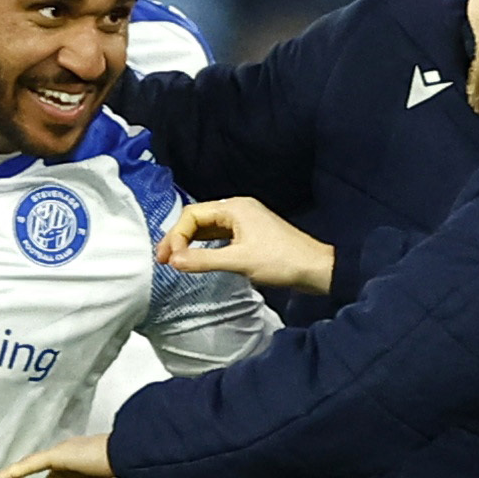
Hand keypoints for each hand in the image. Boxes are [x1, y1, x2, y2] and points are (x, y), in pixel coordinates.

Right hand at [156, 197, 334, 293]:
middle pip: (197, 219)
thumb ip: (204, 260)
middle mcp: (237, 209)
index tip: (168, 258)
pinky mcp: (249, 235)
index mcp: (234, 208)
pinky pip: (218, 236)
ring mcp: (244, 222)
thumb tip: (173, 261)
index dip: (176, 235)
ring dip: (190, 243)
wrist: (315, 269)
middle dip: (178, 238)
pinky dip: (204, 247)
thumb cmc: (281, 261)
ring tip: (174, 261)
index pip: (192, 214)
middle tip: (163, 260)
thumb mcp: (239, 261)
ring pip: (207, 228)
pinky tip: (196, 259)